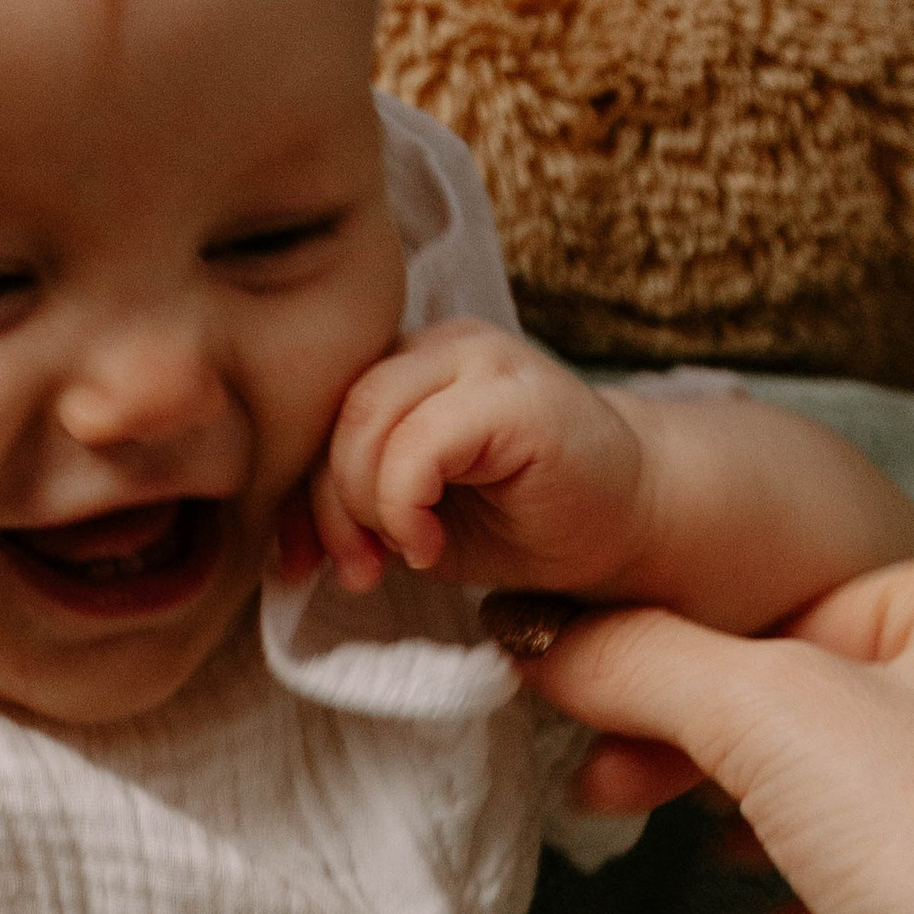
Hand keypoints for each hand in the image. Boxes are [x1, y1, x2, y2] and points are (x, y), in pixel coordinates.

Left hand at [297, 322, 647, 596]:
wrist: (630, 523)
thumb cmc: (523, 519)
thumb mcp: (412, 518)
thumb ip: (351, 505)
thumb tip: (283, 544)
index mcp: (408, 363)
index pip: (319, 412)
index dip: (297, 493)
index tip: (301, 565)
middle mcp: (440, 344)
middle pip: (337, 414)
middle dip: (329, 507)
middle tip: (359, 569)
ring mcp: (480, 358)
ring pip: (368, 422)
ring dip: (367, 509)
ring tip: (403, 554)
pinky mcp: (512, 395)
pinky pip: (418, 444)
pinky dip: (404, 506)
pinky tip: (429, 544)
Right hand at [523, 553, 913, 913]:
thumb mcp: (771, 718)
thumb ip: (646, 666)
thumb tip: (549, 643)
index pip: (795, 604)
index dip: (685, 660)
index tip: (594, 709)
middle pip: (813, 693)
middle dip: (704, 748)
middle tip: (612, 789)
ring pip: (845, 786)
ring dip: (755, 819)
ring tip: (695, 852)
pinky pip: (887, 875)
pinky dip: (817, 892)